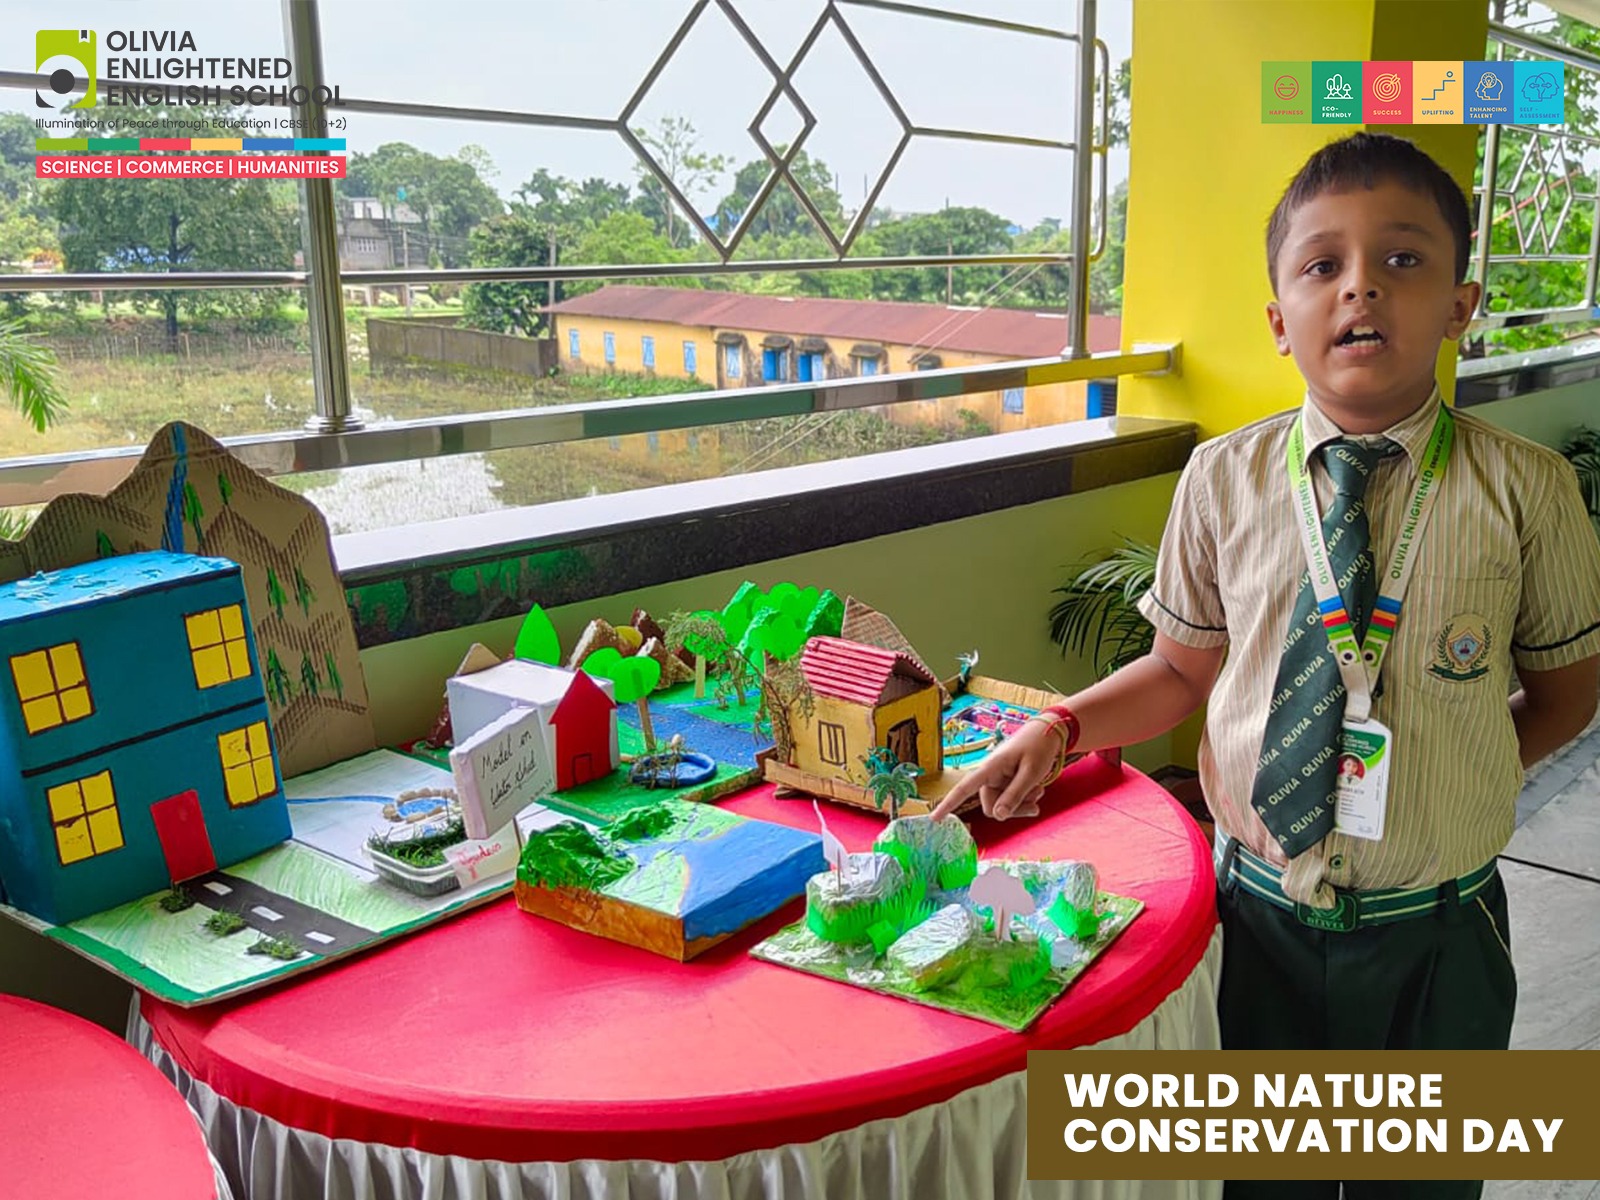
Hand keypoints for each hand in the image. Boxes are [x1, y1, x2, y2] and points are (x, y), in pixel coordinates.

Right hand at [929, 719, 1060, 821]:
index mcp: (990, 768)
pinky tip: (1037, 790)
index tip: (934, 819)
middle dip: (1012, 810)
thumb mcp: (1031, 773)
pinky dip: (1025, 800)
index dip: (948, 804)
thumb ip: (1014, 795)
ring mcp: (998, 779)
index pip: (964, 788)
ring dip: (1022, 805)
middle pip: (991, 806)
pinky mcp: (1007, 782)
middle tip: (1035, 806)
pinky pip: (1010, 801)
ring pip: (1002, 807)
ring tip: (1038, 792)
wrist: (1050, 732)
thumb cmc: (1039, 747)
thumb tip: (998, 816)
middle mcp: (990, 775)